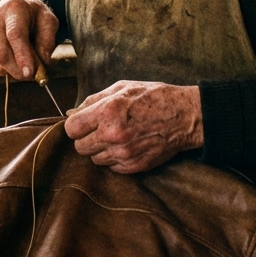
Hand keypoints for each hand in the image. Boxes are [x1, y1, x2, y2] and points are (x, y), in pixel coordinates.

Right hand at [0, 0, 59, 79]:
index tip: (30, 73)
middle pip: (1, 52)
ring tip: (24, 63)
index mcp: (14, 9)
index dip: (22, 56)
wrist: (12, 7)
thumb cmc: (33, 16)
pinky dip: (6, 69)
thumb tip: (42, 64)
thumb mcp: (48, 22)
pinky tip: (13, 58)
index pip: (15, 34)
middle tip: (31, 75)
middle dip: (17, 70)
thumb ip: (47, 42)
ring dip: (13, 71)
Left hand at [64, 81, 202, 173]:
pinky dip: (116, 159)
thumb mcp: (121, 88)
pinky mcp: (134, 167)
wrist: (184, 116)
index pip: (71, 129)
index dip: (76, 126)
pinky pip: (112, 167)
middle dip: (87, 138)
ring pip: (95, 159)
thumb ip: (93, 101)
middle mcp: (113, 135)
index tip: (84, 123)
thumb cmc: (152, 97)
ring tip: (118, 137)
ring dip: (101, 150)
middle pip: (80, 147)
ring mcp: (124, 153)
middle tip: (101, 130)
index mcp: (107, 112)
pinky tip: (128, 145)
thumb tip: (71, 113)